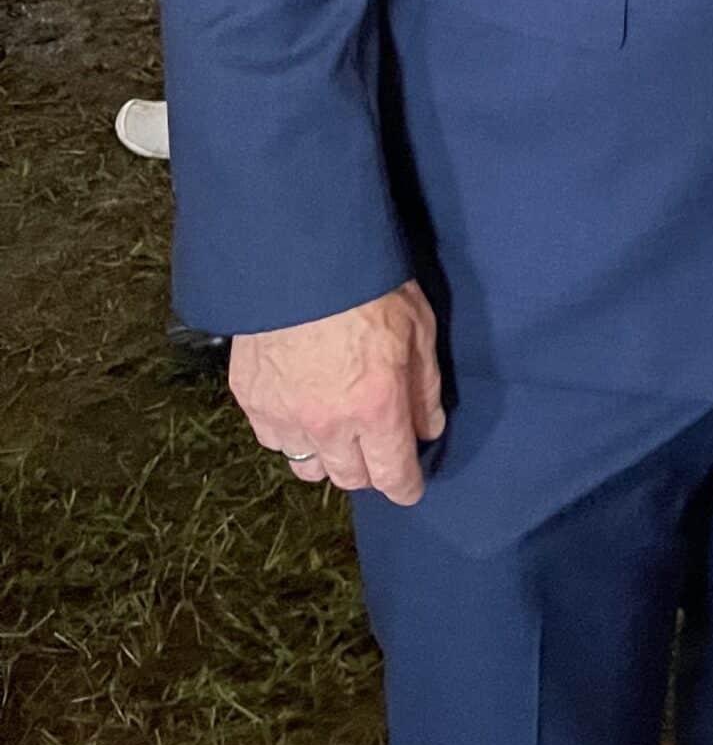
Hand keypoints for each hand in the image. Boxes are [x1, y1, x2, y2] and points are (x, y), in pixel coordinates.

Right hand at [229, 280, 445, 504]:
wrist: (300, 257)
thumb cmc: (368, 285)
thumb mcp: (418, 328)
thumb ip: (424, 386)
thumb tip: (429, 427)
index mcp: (375, 407)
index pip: (392, 474)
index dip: (405, 487)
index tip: (409, 488)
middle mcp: (328, 424)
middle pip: (350, 477)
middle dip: (370, 468)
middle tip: (377, 444)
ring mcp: (284, 416)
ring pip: (308, 466)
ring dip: (328, 455)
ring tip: (338, 428)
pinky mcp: (252, 400)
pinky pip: (274, 438)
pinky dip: (291, 432)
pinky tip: (302, 405)